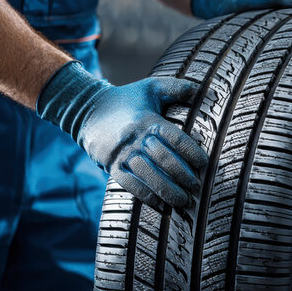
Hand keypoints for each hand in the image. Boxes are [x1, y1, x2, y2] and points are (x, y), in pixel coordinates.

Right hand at [37, 62, 207, 206]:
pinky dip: (145, 195)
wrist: (88, 109)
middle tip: (197, 186)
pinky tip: (160, 204)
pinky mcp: (111, 166)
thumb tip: (202, 90)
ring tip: (184, 201)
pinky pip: (129, 184)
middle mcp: (135, 138)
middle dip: (181, 175)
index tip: (204, 163)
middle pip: (162, 159)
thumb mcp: (151, 87)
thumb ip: (177, 88)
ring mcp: (122, 154)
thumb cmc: (127, 99)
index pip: (174, 138)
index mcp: (147, 119)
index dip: (190, 152)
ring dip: (166, 189)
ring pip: (147, 174)